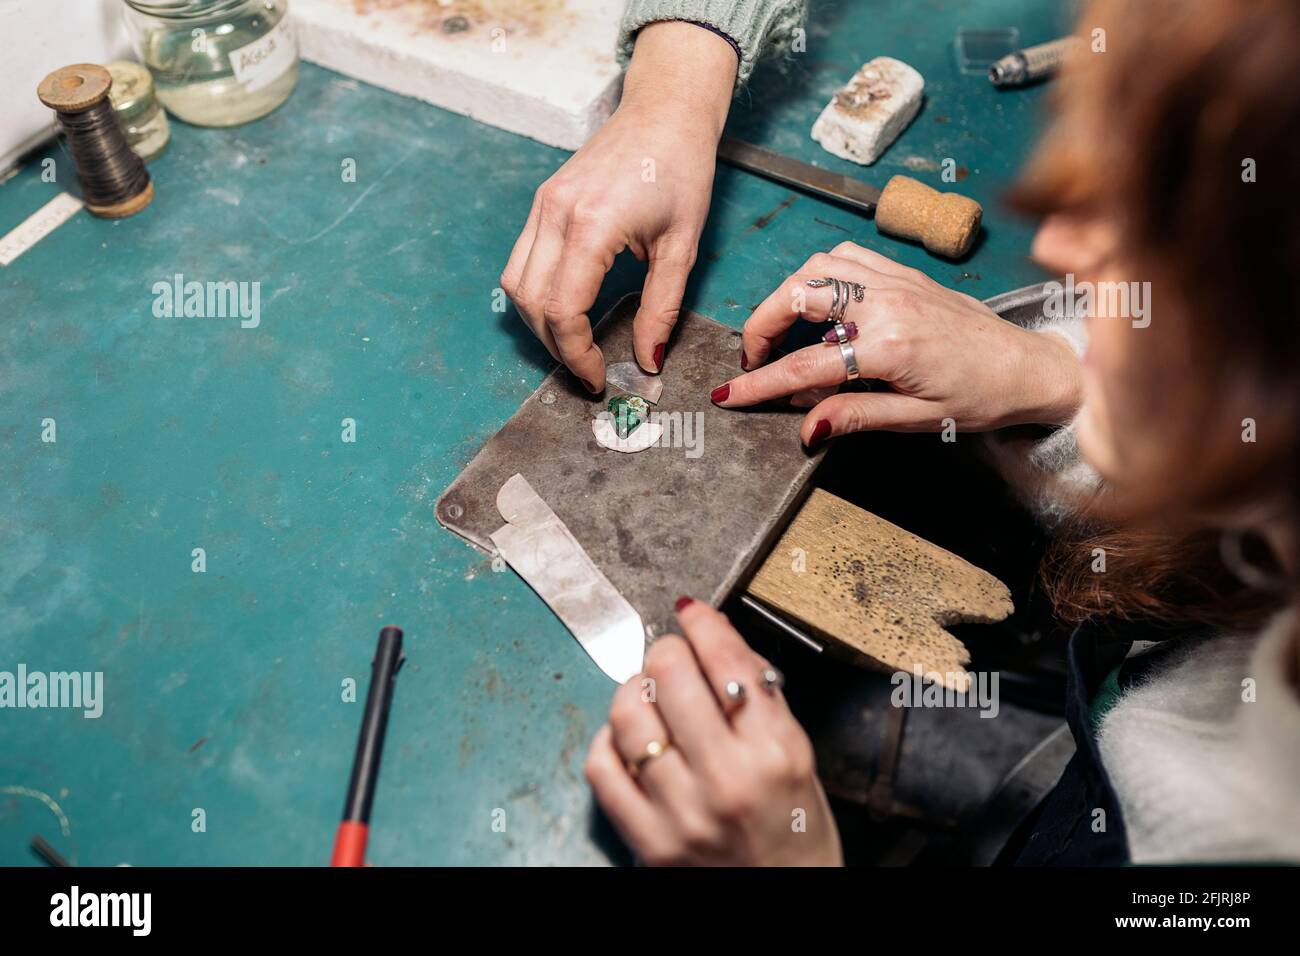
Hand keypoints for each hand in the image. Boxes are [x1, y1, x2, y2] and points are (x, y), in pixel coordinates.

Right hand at [499, 22, 736, 390]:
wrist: (666, 110)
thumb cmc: (681, 170)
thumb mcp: (682, 247)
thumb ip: (661, 309)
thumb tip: (649, 361)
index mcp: (591, 225)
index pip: (563, 310)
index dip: (577, 354)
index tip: (598, 377)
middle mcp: (555, 214)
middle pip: (531, 303)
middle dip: (556, 347)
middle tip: (587, 369)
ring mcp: (542, 205)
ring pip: (515, 284)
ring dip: (539, 323)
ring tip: (574, 345)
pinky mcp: (542, 202)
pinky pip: (521, 260)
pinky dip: (535, 294)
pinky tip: (564, 308)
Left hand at [584, 599, 841, 865]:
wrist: (787, 901)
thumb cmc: (795, 831)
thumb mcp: (799, 755)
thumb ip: (762, 698)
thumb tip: (715, 639)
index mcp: (775, 751)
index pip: (727, 660)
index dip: (703, 624)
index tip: (693, 614)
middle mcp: (728, 779)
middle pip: (670, 674)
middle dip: (668, 652)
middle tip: (672, 657)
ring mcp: (682, 812)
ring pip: (628, 714)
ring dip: (634, 690)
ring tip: (649, 695)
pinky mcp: (647, 840)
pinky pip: (602, 767)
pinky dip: (609, 740)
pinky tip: (629, 740)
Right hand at [712, 243, 1083, 443]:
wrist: (1029, 367)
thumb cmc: (981, 398)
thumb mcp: (918, 420)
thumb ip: (856, 416)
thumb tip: (805, 427)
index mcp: (892, 346)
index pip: (806, 364)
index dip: (760, 382)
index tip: (728, 393)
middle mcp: (889, 303)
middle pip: (800, 293)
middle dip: (762, 323)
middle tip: (753, 358)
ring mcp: (897, 280)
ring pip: (818, 266)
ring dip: (787, 294)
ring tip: (781, 331)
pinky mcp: (905, 273)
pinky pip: (847, 256)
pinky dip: (820, 274)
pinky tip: (820, 303)